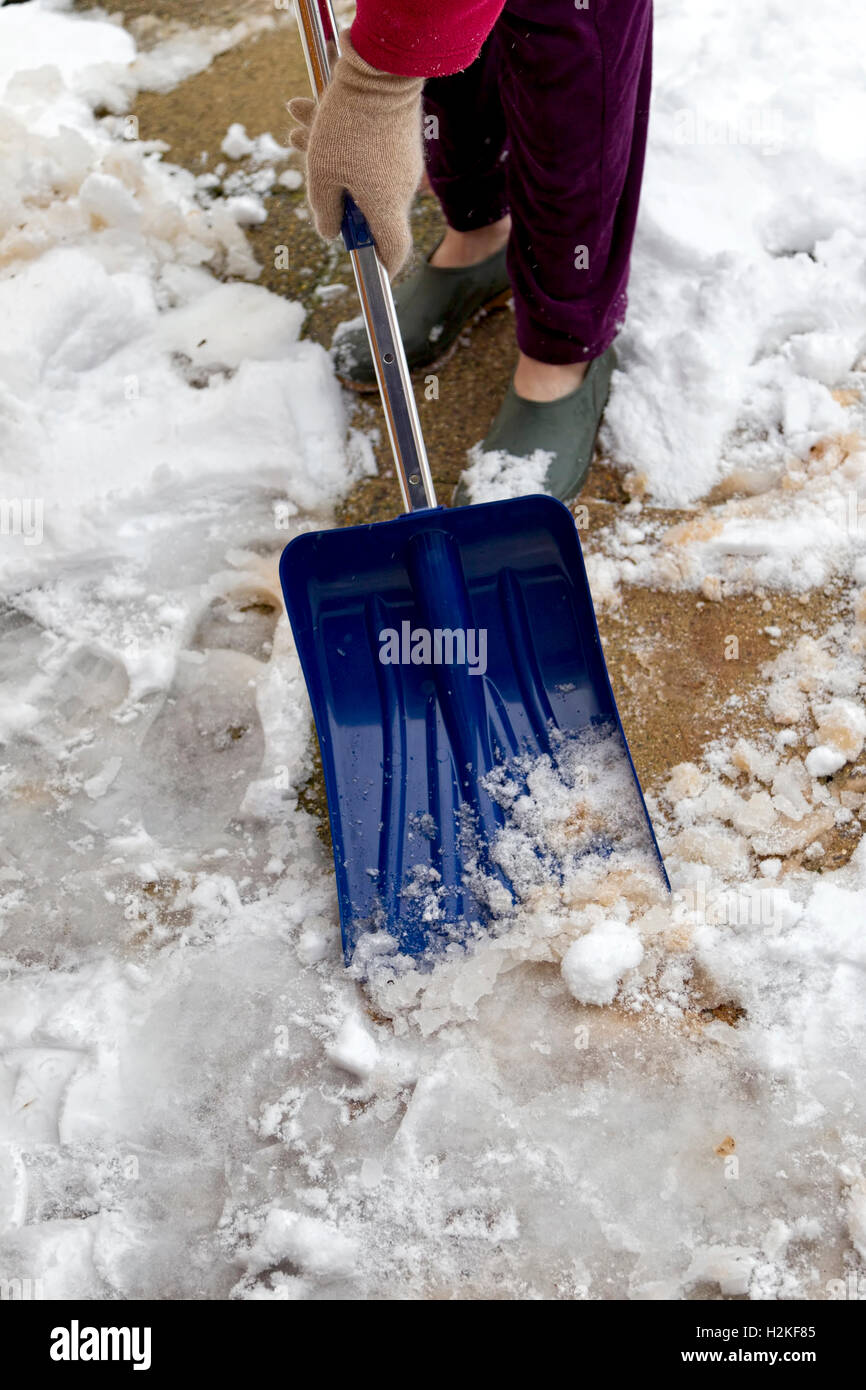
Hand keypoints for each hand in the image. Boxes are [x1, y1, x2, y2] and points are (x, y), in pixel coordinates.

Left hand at [288, 32, 423, 276]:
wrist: (380, 68)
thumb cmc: (348, 126)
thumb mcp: (321, 172)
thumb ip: (323, 208)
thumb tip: (329, 232)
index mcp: (386, 207)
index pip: (393, 252)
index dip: (380, 268)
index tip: (367, 271)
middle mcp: (400, 189)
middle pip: (367, 209)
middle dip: (333, 196)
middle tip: (312, 178)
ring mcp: (401, 162)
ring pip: (359, 172)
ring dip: (324, 156)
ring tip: (293, 133)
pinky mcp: (398, 137)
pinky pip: (365, 149)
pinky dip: (337, 137)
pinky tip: (304, 111)